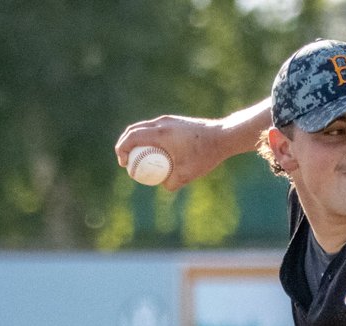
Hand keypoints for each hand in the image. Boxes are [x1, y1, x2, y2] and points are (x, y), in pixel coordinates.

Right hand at [115, 99, 272, 190]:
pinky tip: (152, 150)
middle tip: (125, 160)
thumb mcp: (187, 174)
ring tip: (136, 156)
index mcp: (160, 133)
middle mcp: (161, 123)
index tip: (123, 164)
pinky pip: (154, 128)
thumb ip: (172, 183)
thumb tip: (164, 186)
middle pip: (134, 130)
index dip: (122, 150)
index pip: (132, 138)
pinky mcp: (175, 121)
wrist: (223, 136)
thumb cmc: (205, 154)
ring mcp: (168, 120)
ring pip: (143, 127)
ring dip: (136, 140)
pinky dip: (147, 137)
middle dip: (125, 144)